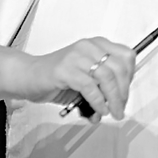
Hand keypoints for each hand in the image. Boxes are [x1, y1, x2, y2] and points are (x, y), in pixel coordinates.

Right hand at [8, 37, 135, 122]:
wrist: (27, 76)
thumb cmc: (56, 77)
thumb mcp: (86, 76)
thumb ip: (103, 85)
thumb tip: (118, 102)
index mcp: (97, 45)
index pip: (126, 56)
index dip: (130, 76)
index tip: (126, 92)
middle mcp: (89, 47)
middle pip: (119, 67)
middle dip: (123, 92)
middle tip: (120, 107)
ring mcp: (77, 57)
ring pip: (107, 77)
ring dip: (113, 99)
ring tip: (112, 112)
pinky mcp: (65, 70)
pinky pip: (89, 87)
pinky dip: (97, 101)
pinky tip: (98, 110)